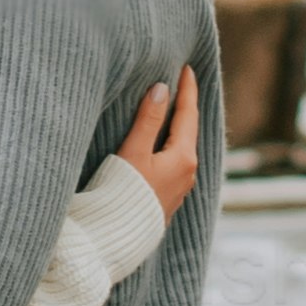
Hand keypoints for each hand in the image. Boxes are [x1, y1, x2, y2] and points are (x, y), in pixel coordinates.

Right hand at [116, 69, 201, 222]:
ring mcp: (180, 187)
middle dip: (186, 106)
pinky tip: (165, 142)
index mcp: (183, 158)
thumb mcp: (133, 152)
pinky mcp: (168, 197)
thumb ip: (147, 120)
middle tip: (183, 82)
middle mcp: (188, 172)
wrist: (115, 237)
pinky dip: (173, 143)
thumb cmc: (122, 193)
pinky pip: (176, 161)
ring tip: (174, 108)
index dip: (187, 90)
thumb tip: (162, 88)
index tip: (187, 68)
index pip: (188, 114)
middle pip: (189, 130)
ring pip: (184, 147)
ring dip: (180, 126)